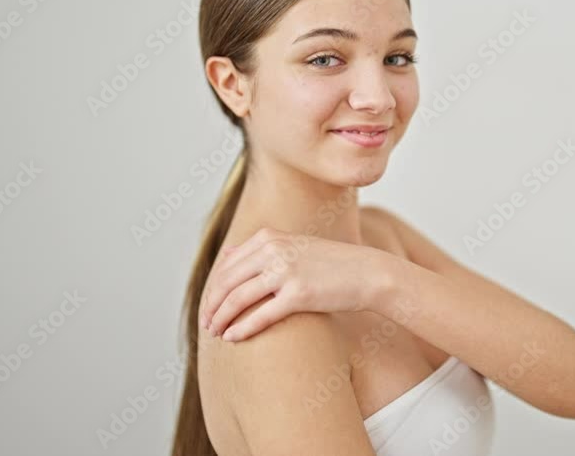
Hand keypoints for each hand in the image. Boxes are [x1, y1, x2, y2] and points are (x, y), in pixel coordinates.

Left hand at [199, 227, 391, 340]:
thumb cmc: (331, 263)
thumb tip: (227, 252)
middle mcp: (274, 250)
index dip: (213, 288)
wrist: (367, 272)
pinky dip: (241, 328)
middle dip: (212, 305)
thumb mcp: (293, 245)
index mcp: (269, 236)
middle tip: (206, 323)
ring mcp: (286, 271)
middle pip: (227, 282)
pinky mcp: (298, 294)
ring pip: (237, 298)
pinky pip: (260, 315)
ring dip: (221, 318)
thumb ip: (260, 248)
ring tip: (215, 332)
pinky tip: (232, 338)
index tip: (208, 305)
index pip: (227, 265)